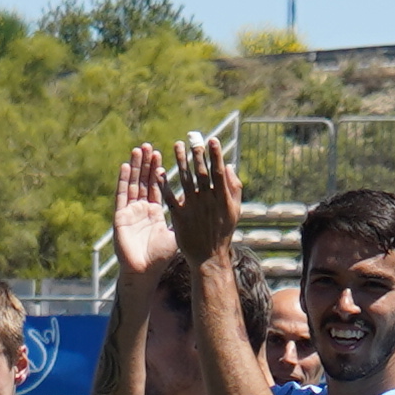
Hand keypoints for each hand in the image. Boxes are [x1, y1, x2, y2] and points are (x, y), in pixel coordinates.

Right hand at [112, 145, 178, 278]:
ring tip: (139, 149)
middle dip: (146, 163)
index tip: (162, 154)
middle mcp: (140, 209)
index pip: (156, 186)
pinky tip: (126, 166)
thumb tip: (202, 205)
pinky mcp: (120, 216)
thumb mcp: (176, 232)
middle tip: (150, 145)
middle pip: (143, 181)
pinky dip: (124, 180)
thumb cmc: (160, 256)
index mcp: (154, 211)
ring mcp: (129, 211)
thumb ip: (184, 217)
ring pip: (132, 184)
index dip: (157, 170)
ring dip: (135, 166)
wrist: (144, 271)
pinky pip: (122, 195)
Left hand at [167, 134, 237, 265]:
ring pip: (185, 180)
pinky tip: (159, 171)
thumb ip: (234, 187)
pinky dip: (165, 184)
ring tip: (177, 145)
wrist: (209, 256)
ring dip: (180, 162)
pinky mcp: (179, 216)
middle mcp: (208, 201)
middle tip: (193, 138)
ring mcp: (193, 208)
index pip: (218, 172)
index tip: (212, 140)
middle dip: (197, 154)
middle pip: (201, 172)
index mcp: (222, 198)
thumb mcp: (235, 210)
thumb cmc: (223, 231)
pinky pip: (170, 196)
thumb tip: (229, 165)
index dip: (215, 155)